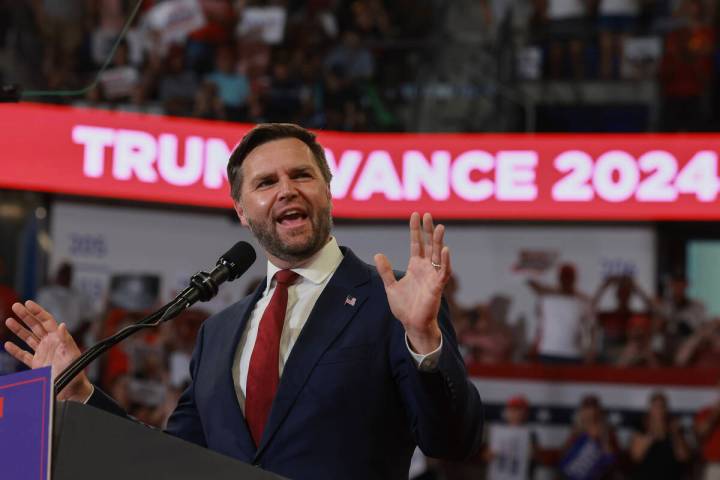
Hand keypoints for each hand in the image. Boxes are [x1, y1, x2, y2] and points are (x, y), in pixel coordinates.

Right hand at [4, 301, 92, 401]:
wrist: (72, 389)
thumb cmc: (76, 371)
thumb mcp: (72, 354)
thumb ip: (66, 340)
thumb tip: (62, 325)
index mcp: (59, 338)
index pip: (47, 320)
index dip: (37, 311)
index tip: (28, 303)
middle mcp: (50, 343)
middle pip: (35, 326)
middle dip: (25, 316)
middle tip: (15, 306)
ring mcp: (42, 353)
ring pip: (28, 338)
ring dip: (18, 329)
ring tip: (9, 320)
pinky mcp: (37, 364)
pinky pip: (24, 355)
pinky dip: (16, 350)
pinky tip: (8, 344)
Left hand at [374, 212, 450, 353]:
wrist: (412, 324)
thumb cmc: (404, 307)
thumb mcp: (391, 286)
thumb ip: (386, 271)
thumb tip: (378, 254)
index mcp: (415, 267)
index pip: (416, 244)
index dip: (416, 230)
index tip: (415, 215)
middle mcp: (426, 268)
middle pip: (428, 245)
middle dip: (428, 230)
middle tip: (427, 215)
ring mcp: (433, 276)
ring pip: (438, 255)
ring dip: (439, 241)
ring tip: (439, 227)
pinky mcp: (437, 286)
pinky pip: (443, 271)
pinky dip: (445, 261)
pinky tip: (445, 249)